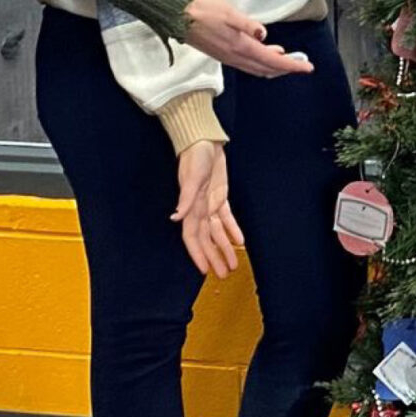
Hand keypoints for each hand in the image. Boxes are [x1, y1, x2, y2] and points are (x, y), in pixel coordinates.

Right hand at [173, 140, 243, 278]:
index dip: (198, 254)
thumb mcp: (190, 177)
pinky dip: (232, 229)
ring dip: (224, 248)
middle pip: (207, 239)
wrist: (204, 142)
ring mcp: (210, 204)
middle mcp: (199, 210)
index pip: (193, 237)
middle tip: (223, 274)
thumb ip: (185, 199)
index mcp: (191, 208)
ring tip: (232, 264)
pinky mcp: (220, 196)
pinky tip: (240, 241)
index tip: (205, 270)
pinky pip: (226, 217)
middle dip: (214, 257)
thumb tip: (175, 217)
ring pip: (217, 232)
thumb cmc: (194, 158)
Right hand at [183, 0, 313, 76]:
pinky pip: (248, 64)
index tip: (307, 67)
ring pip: (258, 68)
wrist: (176, 16)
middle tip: (302, 64)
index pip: (272, 61)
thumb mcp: (229, 11)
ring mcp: (228, 57)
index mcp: (240, 46)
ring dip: (274, 67)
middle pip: (267, 69)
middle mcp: (235, 56)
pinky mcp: (222, 54)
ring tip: (288, 60)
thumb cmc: (201, 11)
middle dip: (286, 68)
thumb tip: (264, 34)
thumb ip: (248, 24)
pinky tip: (265, 52)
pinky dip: (262, 63)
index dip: (292, 65)